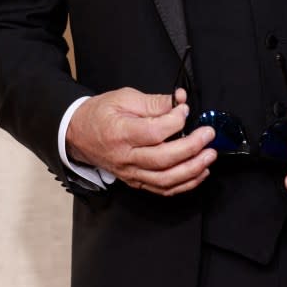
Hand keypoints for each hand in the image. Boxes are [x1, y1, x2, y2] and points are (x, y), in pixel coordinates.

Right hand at [66, 87, 216, 195]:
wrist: (77, 134)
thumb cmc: (100, 113)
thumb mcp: (124, 98)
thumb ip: (154, 102)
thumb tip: (180, 101)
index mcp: (120, 133)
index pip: (153, 133)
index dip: (175, 122)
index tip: (185, 110)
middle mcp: (125, 158)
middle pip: (163, 159)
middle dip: (191, 147)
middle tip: (208, 134)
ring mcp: (130, 173)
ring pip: (165, 179)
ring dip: (193, 169)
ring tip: (210, 155)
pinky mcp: (135, 182)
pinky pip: (162, 189)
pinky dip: (184, 184)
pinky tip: (200, 172)